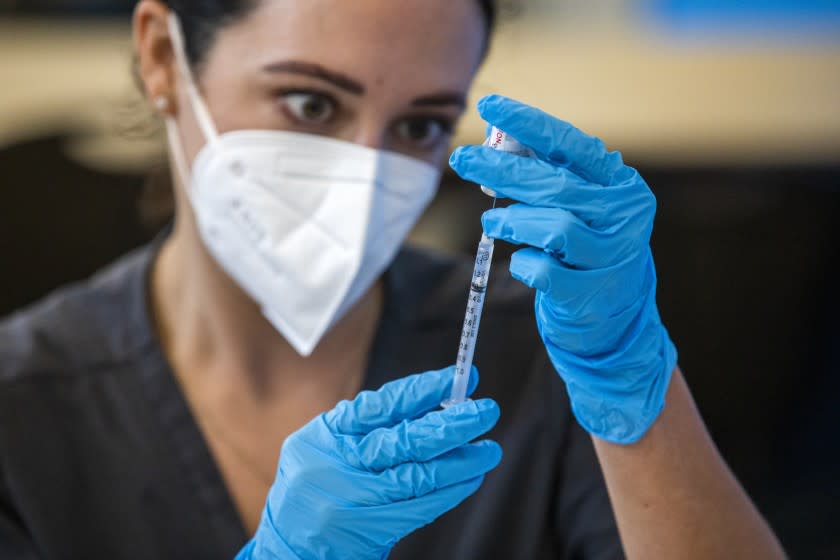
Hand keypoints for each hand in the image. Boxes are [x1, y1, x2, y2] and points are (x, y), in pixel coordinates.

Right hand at [236, 366, 501, 559]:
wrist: (288, 543)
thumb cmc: (313, 485)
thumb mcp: (324, 444)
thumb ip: (368, 425)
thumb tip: (431, 404)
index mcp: (328, 434)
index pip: (382, 405)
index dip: (422, 389)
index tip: (456, 377)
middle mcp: (340, 465)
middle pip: (404, 440)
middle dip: (451, 424)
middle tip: (485, 410)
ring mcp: (355, 500)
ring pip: (418, 476)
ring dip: (459, 461)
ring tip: (488, 450)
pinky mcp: (370, 530)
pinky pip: (419, 508)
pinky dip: (449, 492)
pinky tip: (470, 478)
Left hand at [449, 95, 677, 443]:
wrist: (617, 317)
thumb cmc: (587, 250)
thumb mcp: (577, 207)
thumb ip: (546, 177)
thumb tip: (494, 143)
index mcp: (619, 185)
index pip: (570, 144)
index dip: (528, 123)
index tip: (489, 105)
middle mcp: (623, 215)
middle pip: (554, 185)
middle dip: (501, 169)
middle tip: (462, 160)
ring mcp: (612, 256)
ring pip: (554, 227)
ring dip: (513, 222)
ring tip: (493, 223)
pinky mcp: (592, 293)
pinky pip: (546, 271)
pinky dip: (524, 263)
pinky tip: (522, 261)